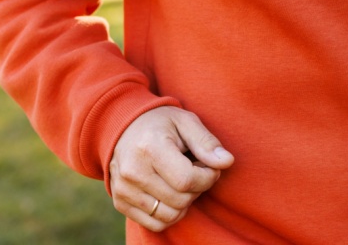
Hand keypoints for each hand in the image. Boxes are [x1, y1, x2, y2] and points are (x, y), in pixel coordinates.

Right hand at [109, 107, 234, 231]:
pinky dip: (170, 214)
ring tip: (183, 181)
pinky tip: (171, 193)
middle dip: (198, 188)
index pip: (187, 180)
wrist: (124, 128)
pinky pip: (155, 224)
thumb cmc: (161, 124)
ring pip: (169, 216)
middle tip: (197, 170)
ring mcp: (123, 190)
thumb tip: (227, 162)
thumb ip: (207, 142)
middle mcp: (132, 172)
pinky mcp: (120, 203)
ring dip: (185, 203)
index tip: (210, 166)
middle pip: (180, 200)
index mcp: (150, 148)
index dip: (208, 177)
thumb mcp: (187, 122)